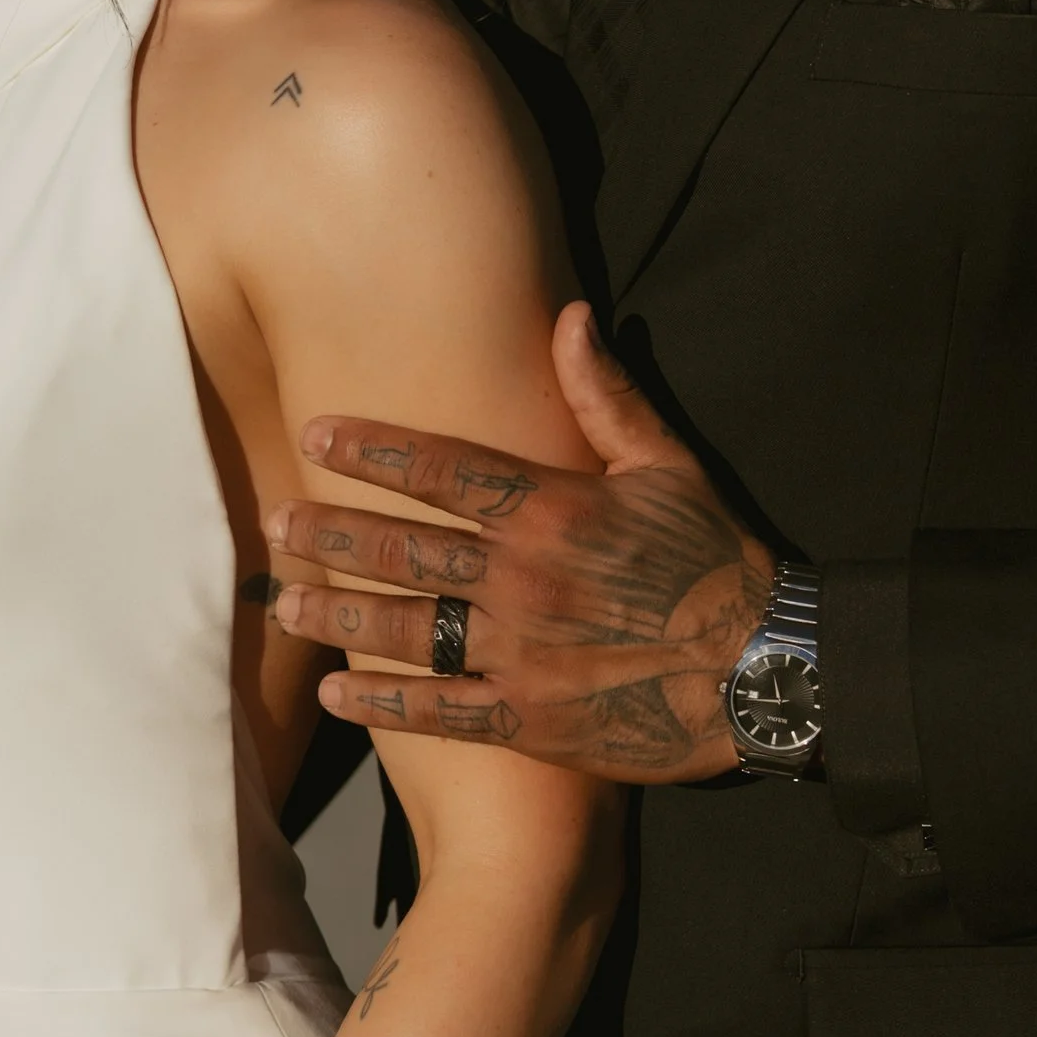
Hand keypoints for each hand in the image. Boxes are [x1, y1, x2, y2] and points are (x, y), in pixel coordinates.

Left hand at [267, 302, 771, 781]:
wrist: (762, 674)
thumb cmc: (717, 563)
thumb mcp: (670, 466)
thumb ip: (607, 396)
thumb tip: (571, 316)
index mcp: (553, 511)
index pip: (442, 469)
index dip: (371, 449)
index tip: (316, 435)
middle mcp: (523, 580)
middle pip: (402, 549)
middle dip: (329, 533)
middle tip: (273, 522)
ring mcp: (521, 653)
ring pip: (406, 628)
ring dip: (336, 613)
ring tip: (283, 600)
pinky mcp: (529, 720)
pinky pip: (438, 711)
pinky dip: (380, 702)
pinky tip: (334, 690)